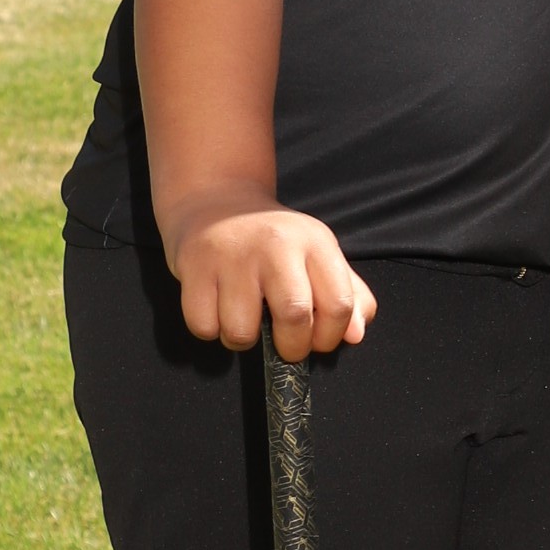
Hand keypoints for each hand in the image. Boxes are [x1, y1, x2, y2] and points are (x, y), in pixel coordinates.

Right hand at [167, 197, 376, 358]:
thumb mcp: (318, 255)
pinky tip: (216, 308)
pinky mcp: (194, 265)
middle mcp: (276, 244)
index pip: (339, 304)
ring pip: (241, 332)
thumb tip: (355, 335)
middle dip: (292, 349)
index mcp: (315, 242)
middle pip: (294, 317)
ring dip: (243, 340)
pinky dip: (210, 329)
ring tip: (244, 319)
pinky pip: (203, 326)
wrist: (215, 200)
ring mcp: (233, 255)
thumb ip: (349, 295)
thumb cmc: (273, 240)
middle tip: (285, 346)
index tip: (317, 341)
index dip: (331, 337)